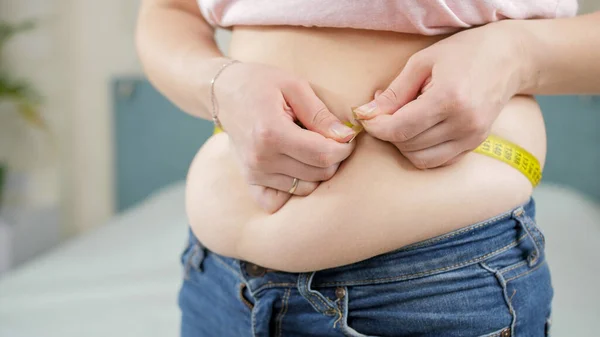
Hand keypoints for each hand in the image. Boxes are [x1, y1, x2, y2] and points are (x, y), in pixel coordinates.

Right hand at [215, 61, 355, 211]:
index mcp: (271, 133)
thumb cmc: (261, 83)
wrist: (224, 92)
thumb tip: (346, 136)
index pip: (323, 154)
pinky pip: (277, 202)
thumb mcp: (294, 86)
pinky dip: (292, 191)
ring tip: (310, 148)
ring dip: (316, 172)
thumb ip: (320, 114)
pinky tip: (296, 170)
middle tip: (330, 139)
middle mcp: (261, 159)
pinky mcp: (250, 180)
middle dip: (334, 158)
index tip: (347, 136)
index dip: (344, 147)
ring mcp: (254, 173)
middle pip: (318, 174)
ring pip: (305, 188)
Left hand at [354, 22, 525, 167]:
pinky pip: (438, 161)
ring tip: (402, 121)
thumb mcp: (422, 62)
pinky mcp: (475, 144)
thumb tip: (367, 113)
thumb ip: (395, 91)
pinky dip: (421, 152)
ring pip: (421, 159)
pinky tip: (419, 131)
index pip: (400, 129)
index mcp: (448, 98)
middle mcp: (463, 123)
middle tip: (384, 113)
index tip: (366, 117)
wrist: (508, 58)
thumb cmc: (463, 53)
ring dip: (403, 145)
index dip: (376, 127)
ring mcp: (472, 137)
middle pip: (408, 145)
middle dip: (387, 133)